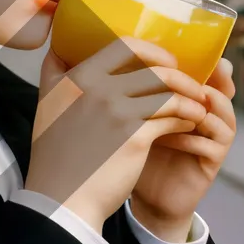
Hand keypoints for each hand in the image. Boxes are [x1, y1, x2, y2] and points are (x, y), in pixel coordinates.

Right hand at [25, 38, 208, 231]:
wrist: (61, 198)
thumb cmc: (55, 154)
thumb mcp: (46, 104)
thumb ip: (55, 72)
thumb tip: (61, 46)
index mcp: (79, 77)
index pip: (125, 45)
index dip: (153, 50)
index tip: (167, 61)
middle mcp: (98, 89)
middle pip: (155, 69)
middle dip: (181, 76)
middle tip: (193, 86)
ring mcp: (117, 112)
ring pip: (168, 93)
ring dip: (190, 99)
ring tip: (197, 108)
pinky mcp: (135, 138)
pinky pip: (172, 118)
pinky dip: (185, 119)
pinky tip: (188, 125)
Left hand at [131, 58, 236, 239]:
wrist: (136, 194)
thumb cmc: (129, 149)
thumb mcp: (128, 116)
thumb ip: (125, 89)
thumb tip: (100, 54)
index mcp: (188, 101)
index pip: (206, 73)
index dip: (202, 61)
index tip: (172, 55)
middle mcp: (206, 116)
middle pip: (222, 88)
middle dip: (209, 78)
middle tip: (180, 72)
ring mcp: (213, 140)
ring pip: (222, 115)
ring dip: (195, 107)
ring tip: (171, 103)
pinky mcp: (212, 164)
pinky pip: (212, 144)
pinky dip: (189, 137)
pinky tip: (163, 136)